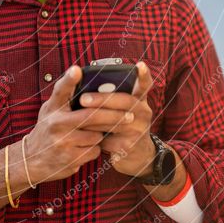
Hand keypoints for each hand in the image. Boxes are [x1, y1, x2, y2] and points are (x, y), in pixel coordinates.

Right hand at [24, 65, 136, 183]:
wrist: (31, 160)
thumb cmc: (48, 129)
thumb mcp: (51, 111)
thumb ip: (66, 98)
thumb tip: (86, 79)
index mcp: (52, 107)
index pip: (61, 90)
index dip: (69, 79)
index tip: (77, 69)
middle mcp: (55, 123)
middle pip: (91, 116)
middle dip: (114, 116)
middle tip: (130, 115)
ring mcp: (62, 142)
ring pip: (96, 135)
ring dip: (101, 135)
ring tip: (94, 134)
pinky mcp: (69, 158)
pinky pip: (94, 151)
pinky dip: (95, 149)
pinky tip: (84, 148)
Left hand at [78, 61, 155, 177]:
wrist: (136, 157)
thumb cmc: (122, 127)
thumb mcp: (121, 111)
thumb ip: (110, 98)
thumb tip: (85, 87)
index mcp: (139, 100)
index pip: (144, 85)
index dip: (143, 75)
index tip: (140, 65)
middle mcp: (143, 112)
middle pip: (125, 101)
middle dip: (102, 99)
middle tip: (83, 98)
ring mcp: (139, 129)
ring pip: (116, 121)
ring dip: (95, 120)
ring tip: (78, 118)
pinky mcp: (130, 146)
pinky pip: (110, 140)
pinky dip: (96, 137)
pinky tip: (85, 136)